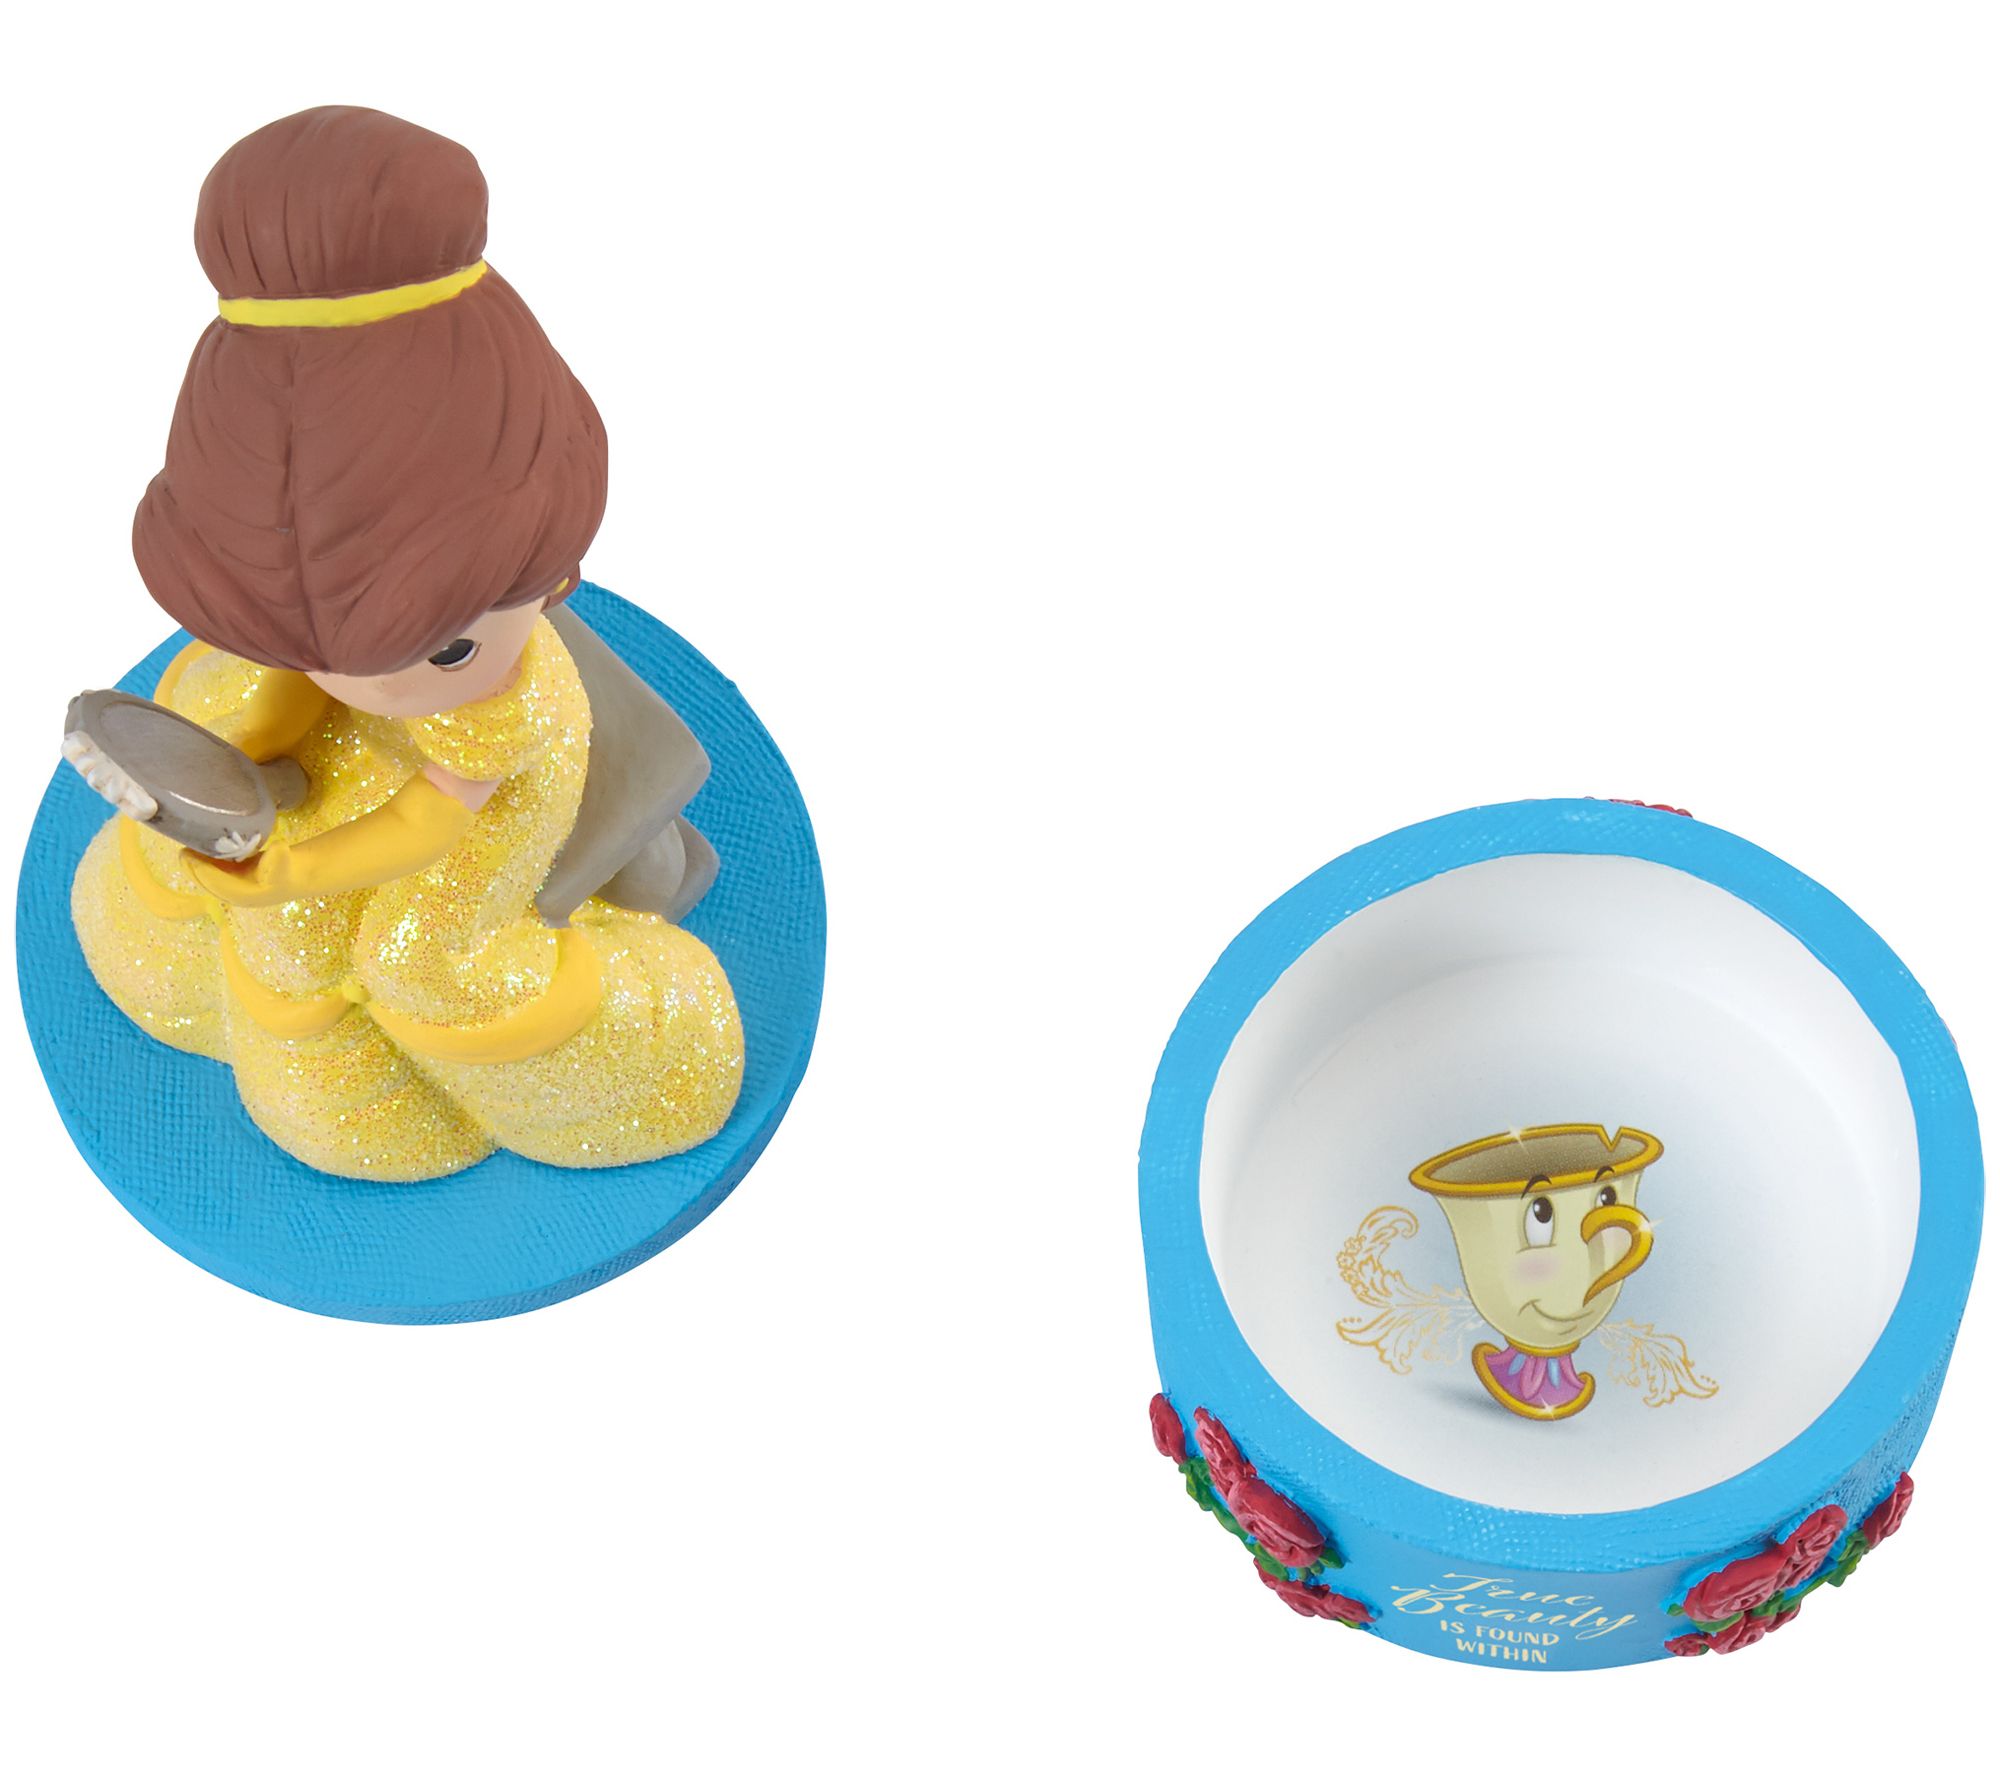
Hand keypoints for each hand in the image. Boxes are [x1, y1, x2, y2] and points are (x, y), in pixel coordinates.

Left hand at [184, 845, 303, 907]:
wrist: (293, 875)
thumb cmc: (287, 869)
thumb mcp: (286, 862)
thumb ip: (280, 857)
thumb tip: (279, 847)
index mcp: (248, 896)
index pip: (221, 886)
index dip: (207, 874)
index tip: (195, 861)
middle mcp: (235, 896)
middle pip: (209, 886)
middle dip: (194, 871)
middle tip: (184, 853)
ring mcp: (230, 889)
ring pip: (207, 880)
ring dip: (194, 867)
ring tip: (185, 850)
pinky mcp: (228, 880)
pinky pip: (210, 874)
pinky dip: (201, 863)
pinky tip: (195, 849)